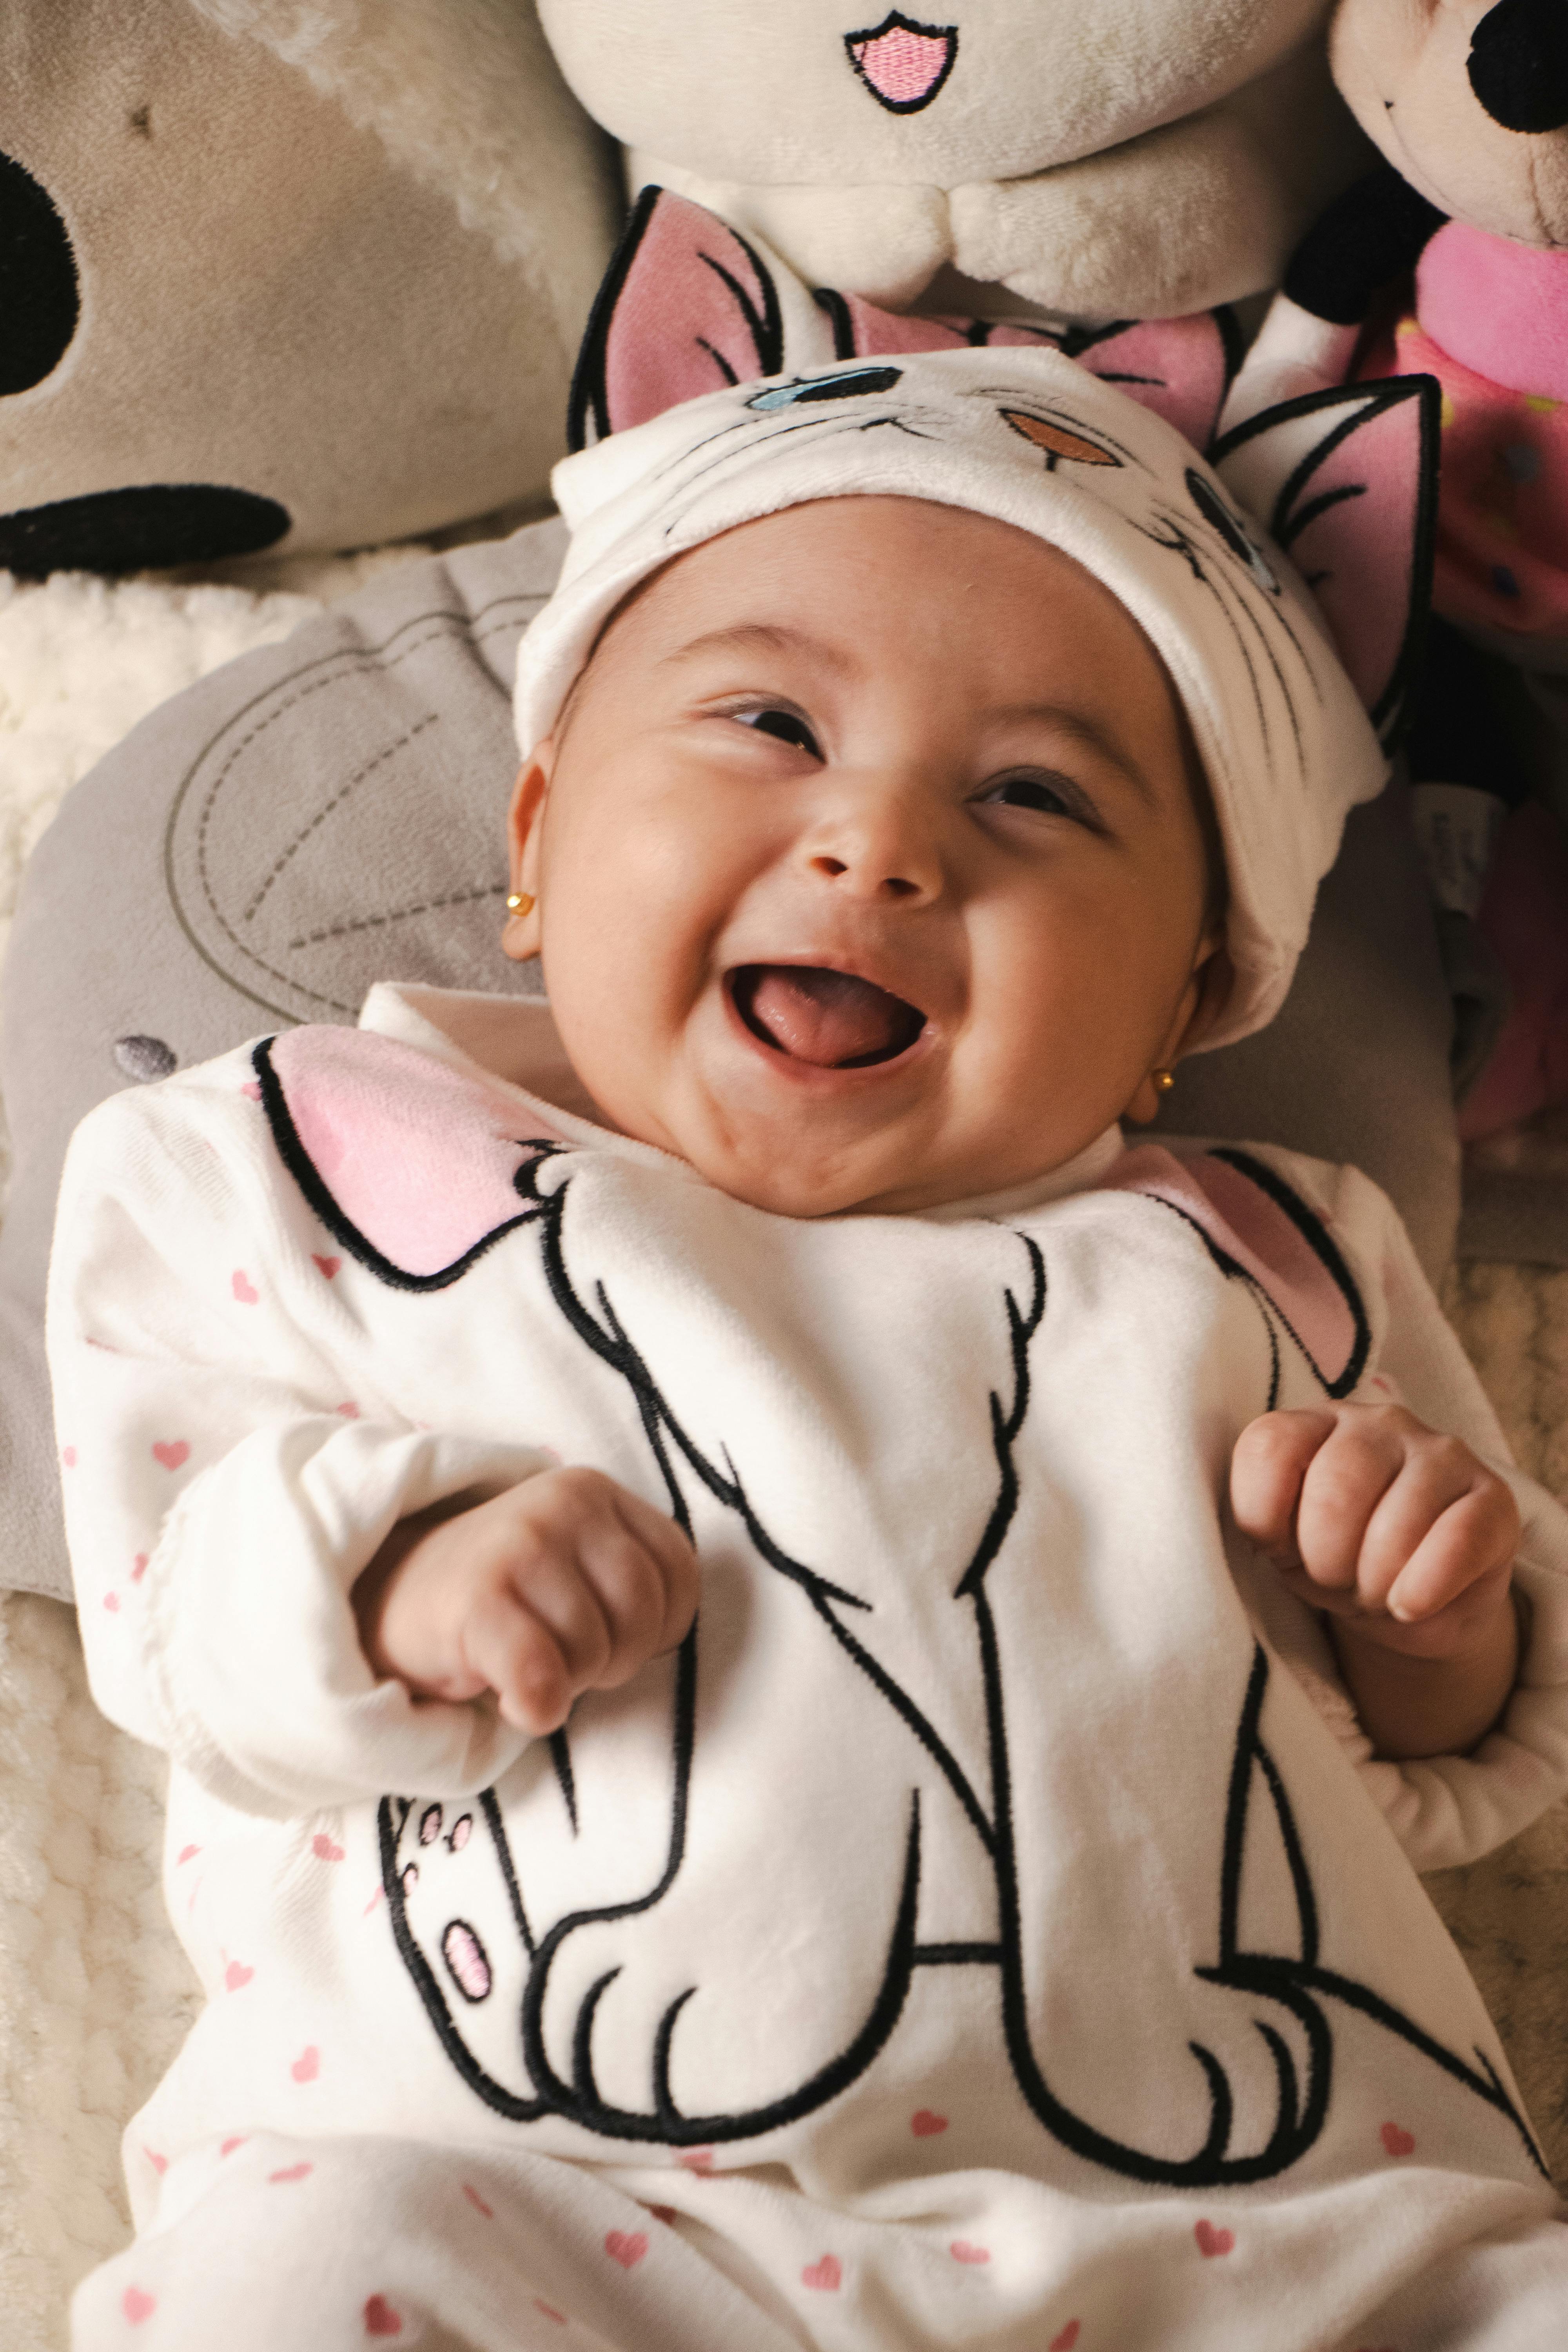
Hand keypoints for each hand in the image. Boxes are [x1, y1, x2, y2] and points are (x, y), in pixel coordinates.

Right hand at [353, 1468, 699, 1735]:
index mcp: (595, 1492)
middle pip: (643, 1613)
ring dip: (569, 1683)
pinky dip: (537, 1708)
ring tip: (528, 1664)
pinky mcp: (476, 1597)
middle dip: (614, 1661)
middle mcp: (563, 1504)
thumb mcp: (575, 1565)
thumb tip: (662, 1639)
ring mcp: (518, 1544)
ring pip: (595, 1650)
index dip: (658, 1629)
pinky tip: (514, 1702)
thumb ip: (627, 1581)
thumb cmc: (500, 1597)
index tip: (611, 1640)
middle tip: (565, 1660)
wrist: (386, 1599)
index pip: (680, 1573)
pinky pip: (541, 1676)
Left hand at [1230, 1404, 1520, 1759]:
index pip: (1269, 1447)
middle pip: (1335, 1490)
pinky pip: (1456, 1542)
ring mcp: (1440, 1453)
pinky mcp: (1493, 1497)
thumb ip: (1261, 1526)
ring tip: (1376, 1590)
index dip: (1264, 1518)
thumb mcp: (1285, 1548)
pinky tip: (1410, 1604)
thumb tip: (1265, 1536)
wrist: (1412, 1603)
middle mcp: (1377, 1424)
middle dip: (1326, 1560)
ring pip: (1395, 1525)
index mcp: (1314, 1424)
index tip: (1279, 1549)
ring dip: (1374, 1584)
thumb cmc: (1338, 1562)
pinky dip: (1424, 1587)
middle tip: (1337, 1581)